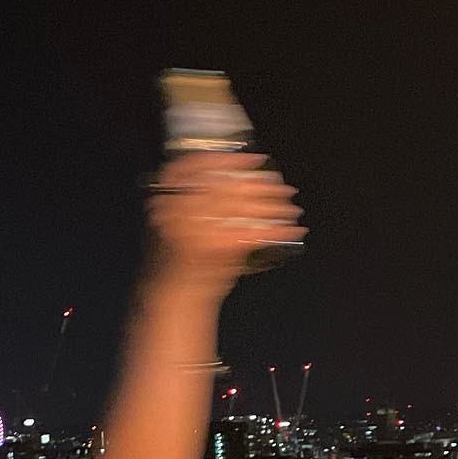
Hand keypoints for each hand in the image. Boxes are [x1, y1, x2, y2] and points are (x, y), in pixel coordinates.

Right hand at [148, 153, 305, 285]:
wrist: (170, 299)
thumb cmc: (172, 266)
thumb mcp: (169, 224)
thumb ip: (190, 201)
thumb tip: (227, 179)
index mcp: (166, 200)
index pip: (197, 165)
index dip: (228, 159)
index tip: (253, 158)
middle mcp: (181, 210)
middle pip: (231, 185)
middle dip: (263, 186)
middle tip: (282, 188)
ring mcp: (201, 228)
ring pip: (247, 207)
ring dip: (275, 207)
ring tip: (290, 208)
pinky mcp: (220, 247)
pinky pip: (257, 232)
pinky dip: (278, 231)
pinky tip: (291, 231)